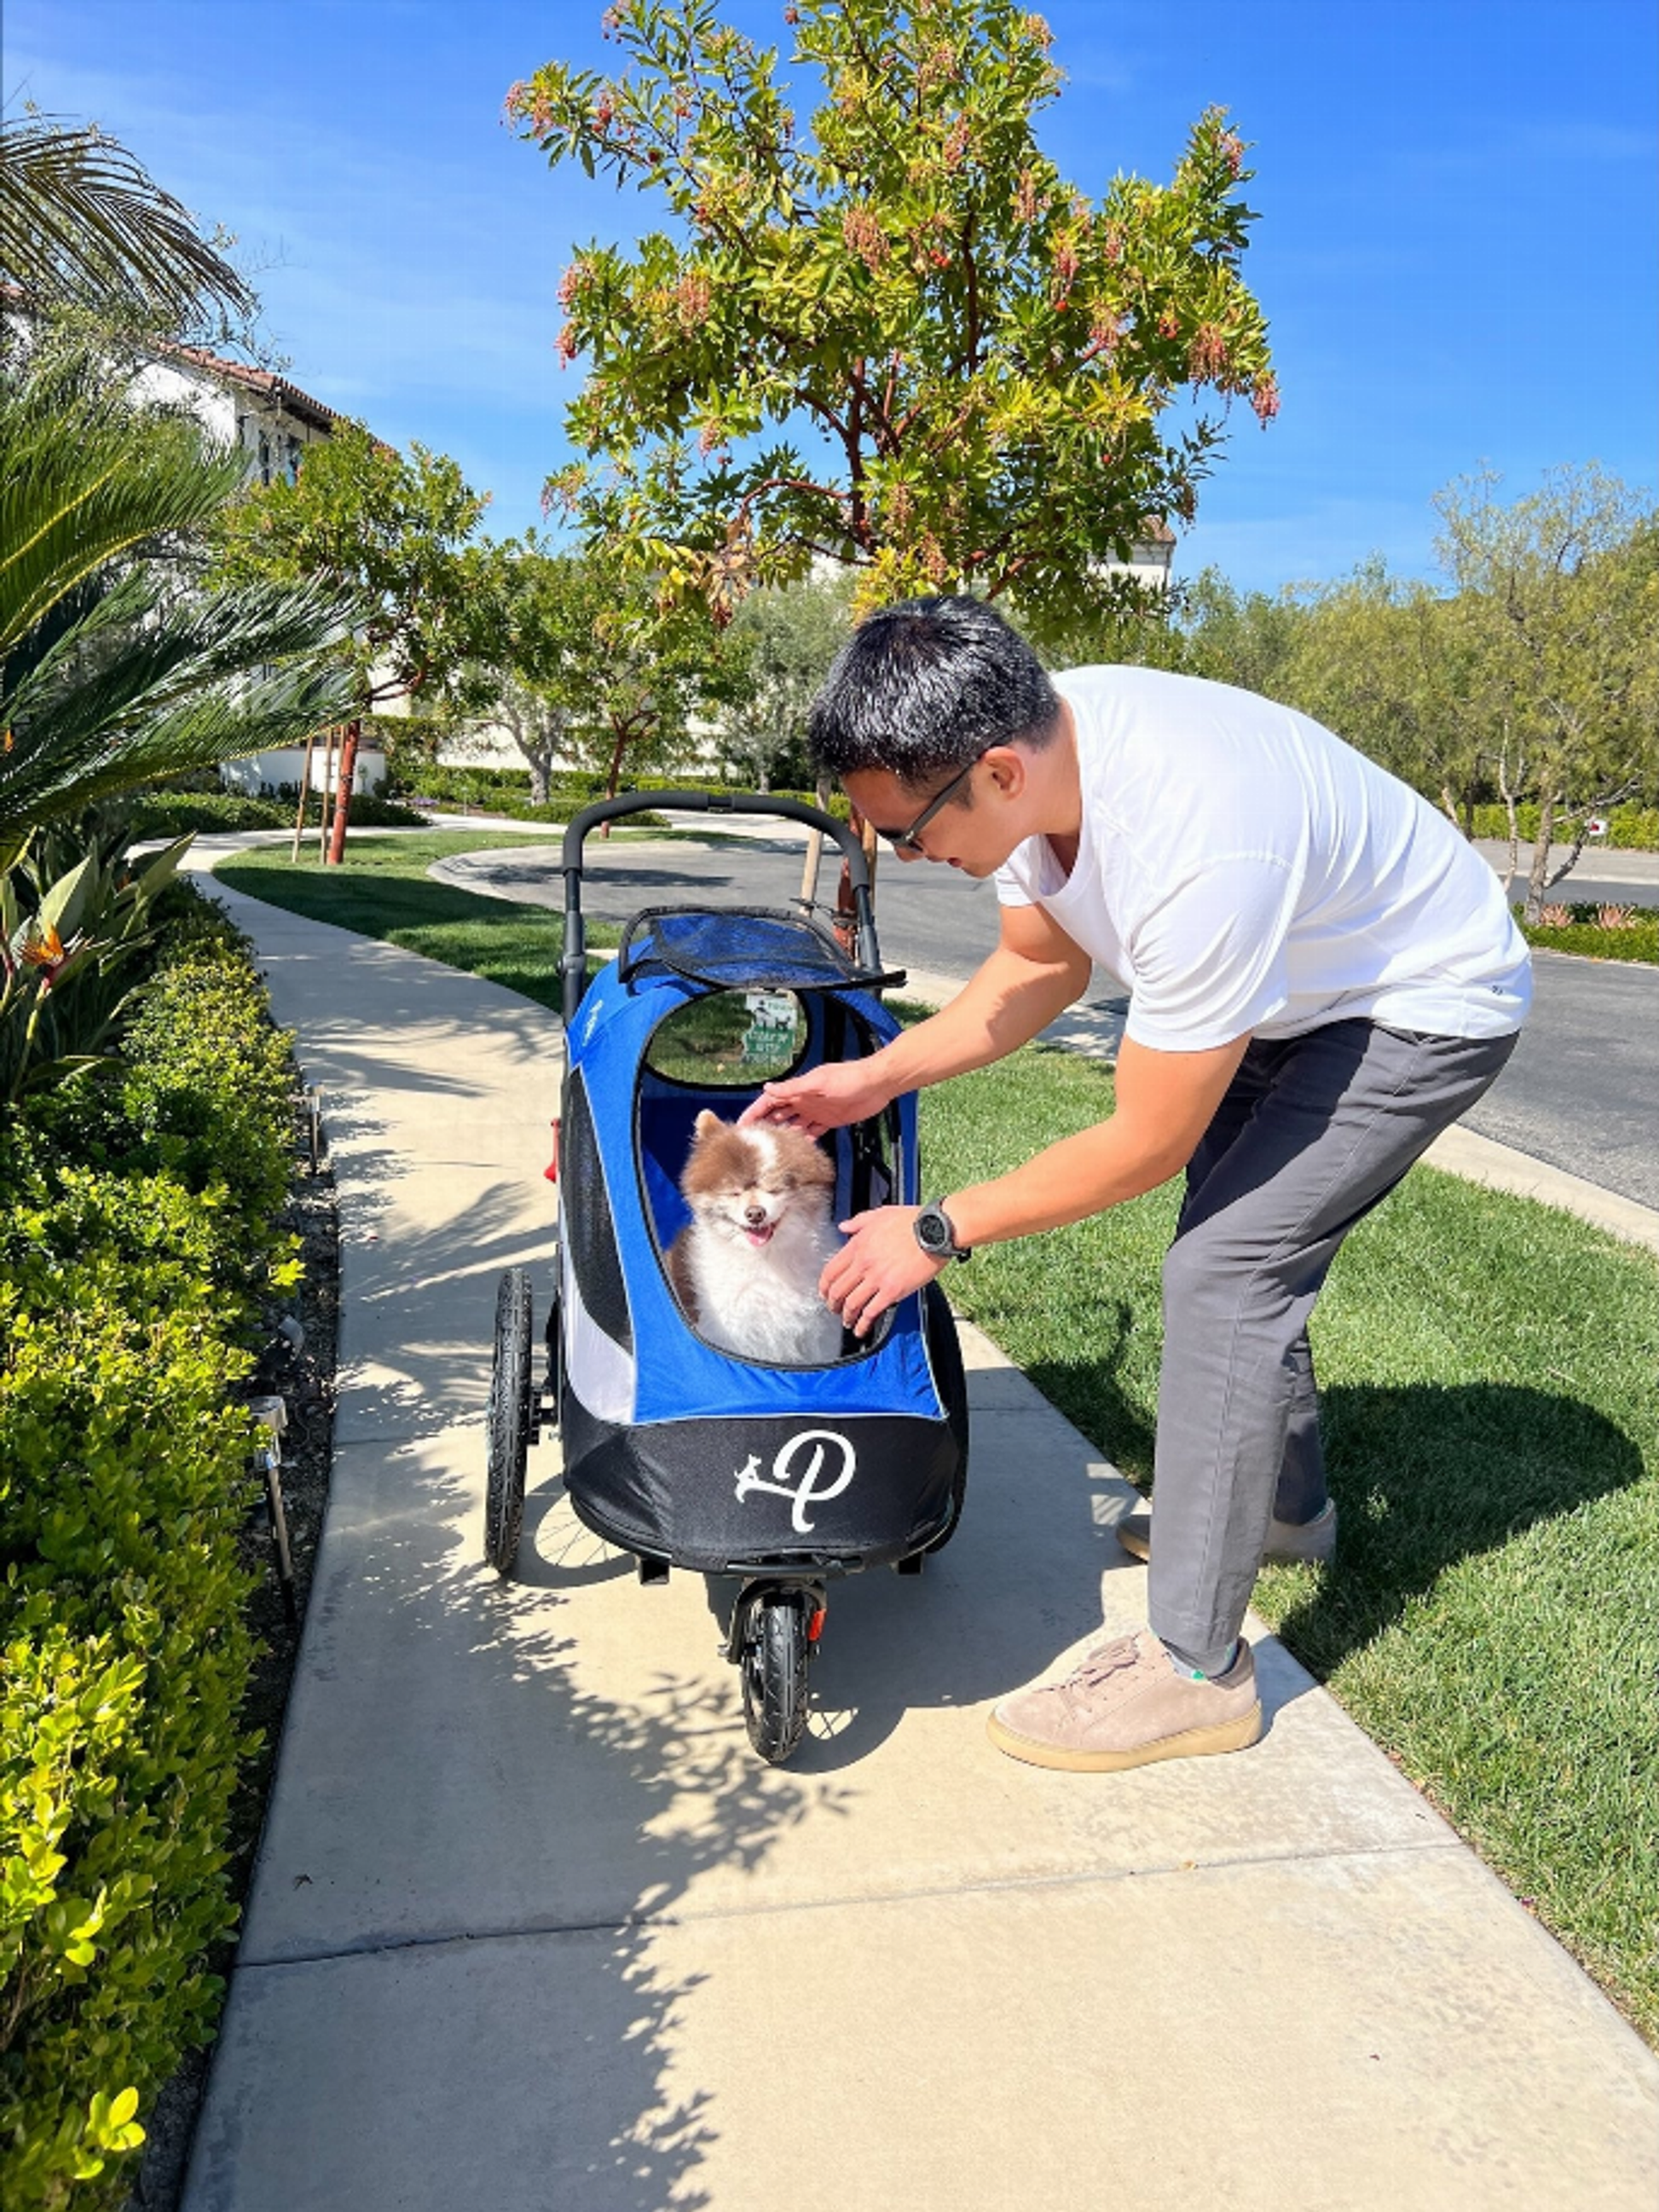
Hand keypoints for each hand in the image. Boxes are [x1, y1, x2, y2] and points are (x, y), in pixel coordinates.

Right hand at [740, 1059, 890, 1137]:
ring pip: (793, 1125)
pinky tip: (796, 1150)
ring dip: (782, 1135)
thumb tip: (767, 1088)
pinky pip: (812, 1133)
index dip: (755, 1111)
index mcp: (799, 1090)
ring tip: (771, 1150)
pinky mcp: (829, 1121)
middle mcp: (804, 1100)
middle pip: (778, 1114)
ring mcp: (816, 1111)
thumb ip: (792, 1088)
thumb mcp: (817, 1083)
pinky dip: (803, 1140)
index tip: (742, 1124)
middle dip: (765, 1125)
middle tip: (752, 1142)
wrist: (876, 1084)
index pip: (770, 1101)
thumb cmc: (849, 1078)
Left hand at [819, 1206, 943, 1337]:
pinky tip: (861, 1329)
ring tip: (847, 1321)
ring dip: (846, 1316)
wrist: (935, 1231)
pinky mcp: (892, 1291)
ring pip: (851, 1303)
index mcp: (858, 1245)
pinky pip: (871, 1312)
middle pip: (837, 1290)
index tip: (824, 1293)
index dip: (824, 1286)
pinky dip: (863, 1324)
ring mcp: (877, 1278)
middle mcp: (863, 1263)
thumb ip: (857, 1222)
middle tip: (834, 1309)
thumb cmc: (911, 1221)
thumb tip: (843, 1227)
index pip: (831, 1270)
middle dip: (832, 1304)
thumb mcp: (879, 1214)